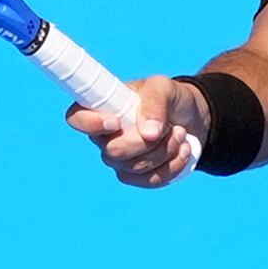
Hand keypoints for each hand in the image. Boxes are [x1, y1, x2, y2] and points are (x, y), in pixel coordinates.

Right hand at [66, 76, 203, 187]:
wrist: (190, 118)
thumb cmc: (169, 98)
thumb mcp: (164, 87)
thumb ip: (155, 102)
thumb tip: (148, 133)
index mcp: (102, 107)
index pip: (76, 118)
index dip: (90, 124)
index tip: (115, 121)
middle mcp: (104, 136)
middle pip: (113, 152)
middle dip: (147, 142)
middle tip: (168, 126)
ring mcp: (119, 159)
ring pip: (136, 168)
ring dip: (166, 151)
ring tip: (179, 132)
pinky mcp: (137, 176)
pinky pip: (151, 181)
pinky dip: (173, 166)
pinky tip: (182, 150)